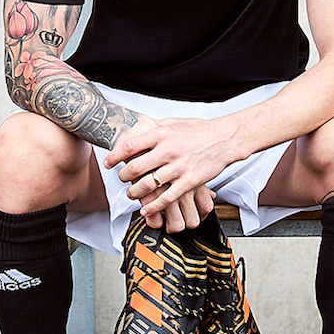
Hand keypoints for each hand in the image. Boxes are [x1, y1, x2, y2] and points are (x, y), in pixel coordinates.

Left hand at [104, 117, 237, 229]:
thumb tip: (137, 127)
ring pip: (148, 184)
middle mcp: (168, 150)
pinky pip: (167, 198)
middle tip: (121, 179)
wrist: (225, 139)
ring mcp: (179, 167)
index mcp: (162, 134)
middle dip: (123, 176)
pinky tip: (146, 210)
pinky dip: (153, 206)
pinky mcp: (190, 181)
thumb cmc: (199, 130)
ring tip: (131, 194)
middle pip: (135, 167)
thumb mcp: (174, 122)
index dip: (115, 156)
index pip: (130, 146)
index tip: (108, 162)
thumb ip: (155, 126)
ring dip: (135, 193)